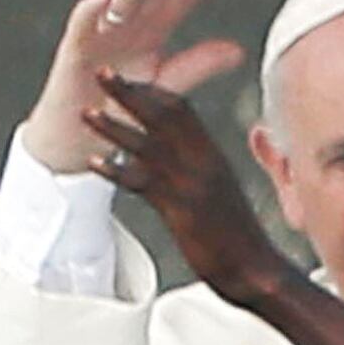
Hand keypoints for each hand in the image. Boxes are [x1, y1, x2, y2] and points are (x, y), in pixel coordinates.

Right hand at [22, 0, 244, 174]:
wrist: (83, 141)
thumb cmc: (122, 111)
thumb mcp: (165, 88)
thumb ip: (196, 66)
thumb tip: (238, 51)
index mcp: (153, 29)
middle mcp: (128, 23)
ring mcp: (101, 32)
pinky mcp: (75, 49)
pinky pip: (82, 24)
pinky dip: (91, 11)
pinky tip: (104, 0)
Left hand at [89, 73, 291, 307]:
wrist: (258, 271)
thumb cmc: (240, 240)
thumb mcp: (221, 197)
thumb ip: (200, 177)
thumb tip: (183, 169)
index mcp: (213, 156)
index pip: (182, 110)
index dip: (152, 91)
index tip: (128, 79)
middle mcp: (203, 162)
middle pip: (163, 114)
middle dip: (130, 92)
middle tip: (101, 73)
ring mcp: (192, 185)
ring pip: (147, 144)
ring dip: (112, 126)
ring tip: (85, 112)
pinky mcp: (181, 210)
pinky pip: (142, 183)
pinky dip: (115, 171)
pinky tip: (93, 163)